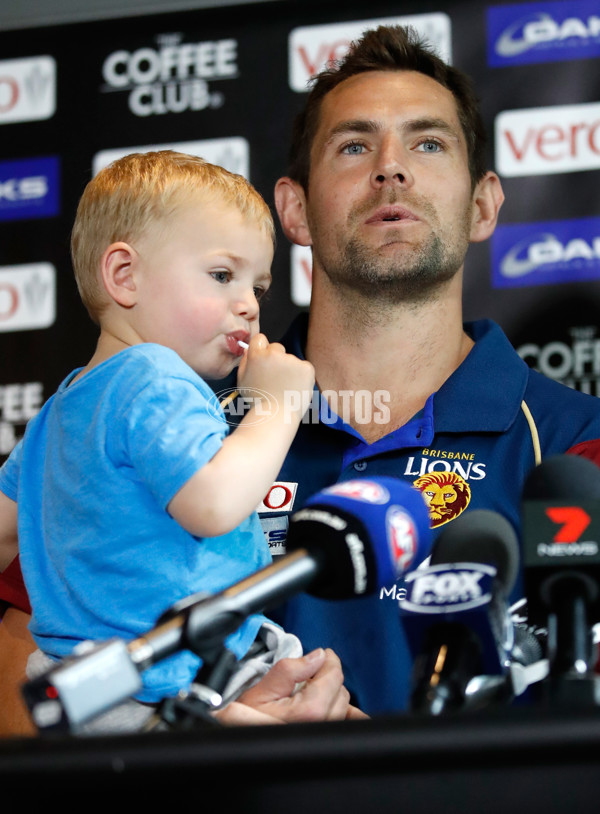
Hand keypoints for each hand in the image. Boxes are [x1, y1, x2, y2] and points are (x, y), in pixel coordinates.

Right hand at [215, 648, 367, 725]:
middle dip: (328, 677)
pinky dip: (347, 715)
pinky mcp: (320, 743)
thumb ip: (292, 669)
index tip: (322, 655)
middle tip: (311, 672)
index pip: (333, 676)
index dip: (328, 660)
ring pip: (343, 707)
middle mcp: (320, 726)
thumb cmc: (243, 719)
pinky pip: (345, 726)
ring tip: (313, 689)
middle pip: (341, 691)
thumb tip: (317, 656)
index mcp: (308, 711)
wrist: (234, 740)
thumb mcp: (263, 688)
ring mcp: (321, 737)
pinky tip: (341, 709)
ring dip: (332, 694)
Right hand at [237, 334, 314, 417]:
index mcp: (257, 355)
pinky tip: (294, 388)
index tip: (264, 359)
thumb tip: (249, 349)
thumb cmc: (258, 401)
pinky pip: (303, 367)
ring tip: (284, 387)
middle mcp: (274, 354)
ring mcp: (292, 360)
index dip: (262, 348)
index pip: (260, 338)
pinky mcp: (306, 368)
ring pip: (291, 360)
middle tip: (275, 379)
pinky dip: (301, 376)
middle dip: (276, 359)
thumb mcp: (242, 380)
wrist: (276, 416)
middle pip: (277, 347)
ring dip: (289, 369)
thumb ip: (245, 362)